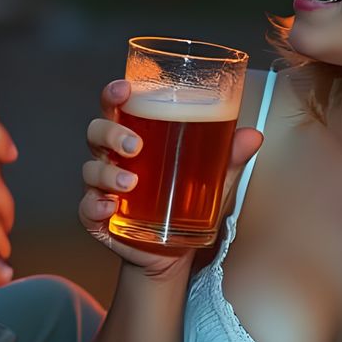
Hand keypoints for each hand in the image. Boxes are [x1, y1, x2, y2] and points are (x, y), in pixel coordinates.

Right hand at [77, 78, 262, 279]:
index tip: (123, 89)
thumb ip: (229, 156)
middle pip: (97, 132)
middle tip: (135, 145)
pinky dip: (95, 205)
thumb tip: (253, 135)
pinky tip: (110, 207)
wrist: (173, 252)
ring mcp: (102, 187)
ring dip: (107, 172)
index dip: (113, 94)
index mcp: (134, 135)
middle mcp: (113, 157)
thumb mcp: (213, 177)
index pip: (117, 106)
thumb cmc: (186, 201)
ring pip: (91, 169)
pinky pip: (87, 207)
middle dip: (111, 134)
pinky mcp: (99, 218)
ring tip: (129, 182)